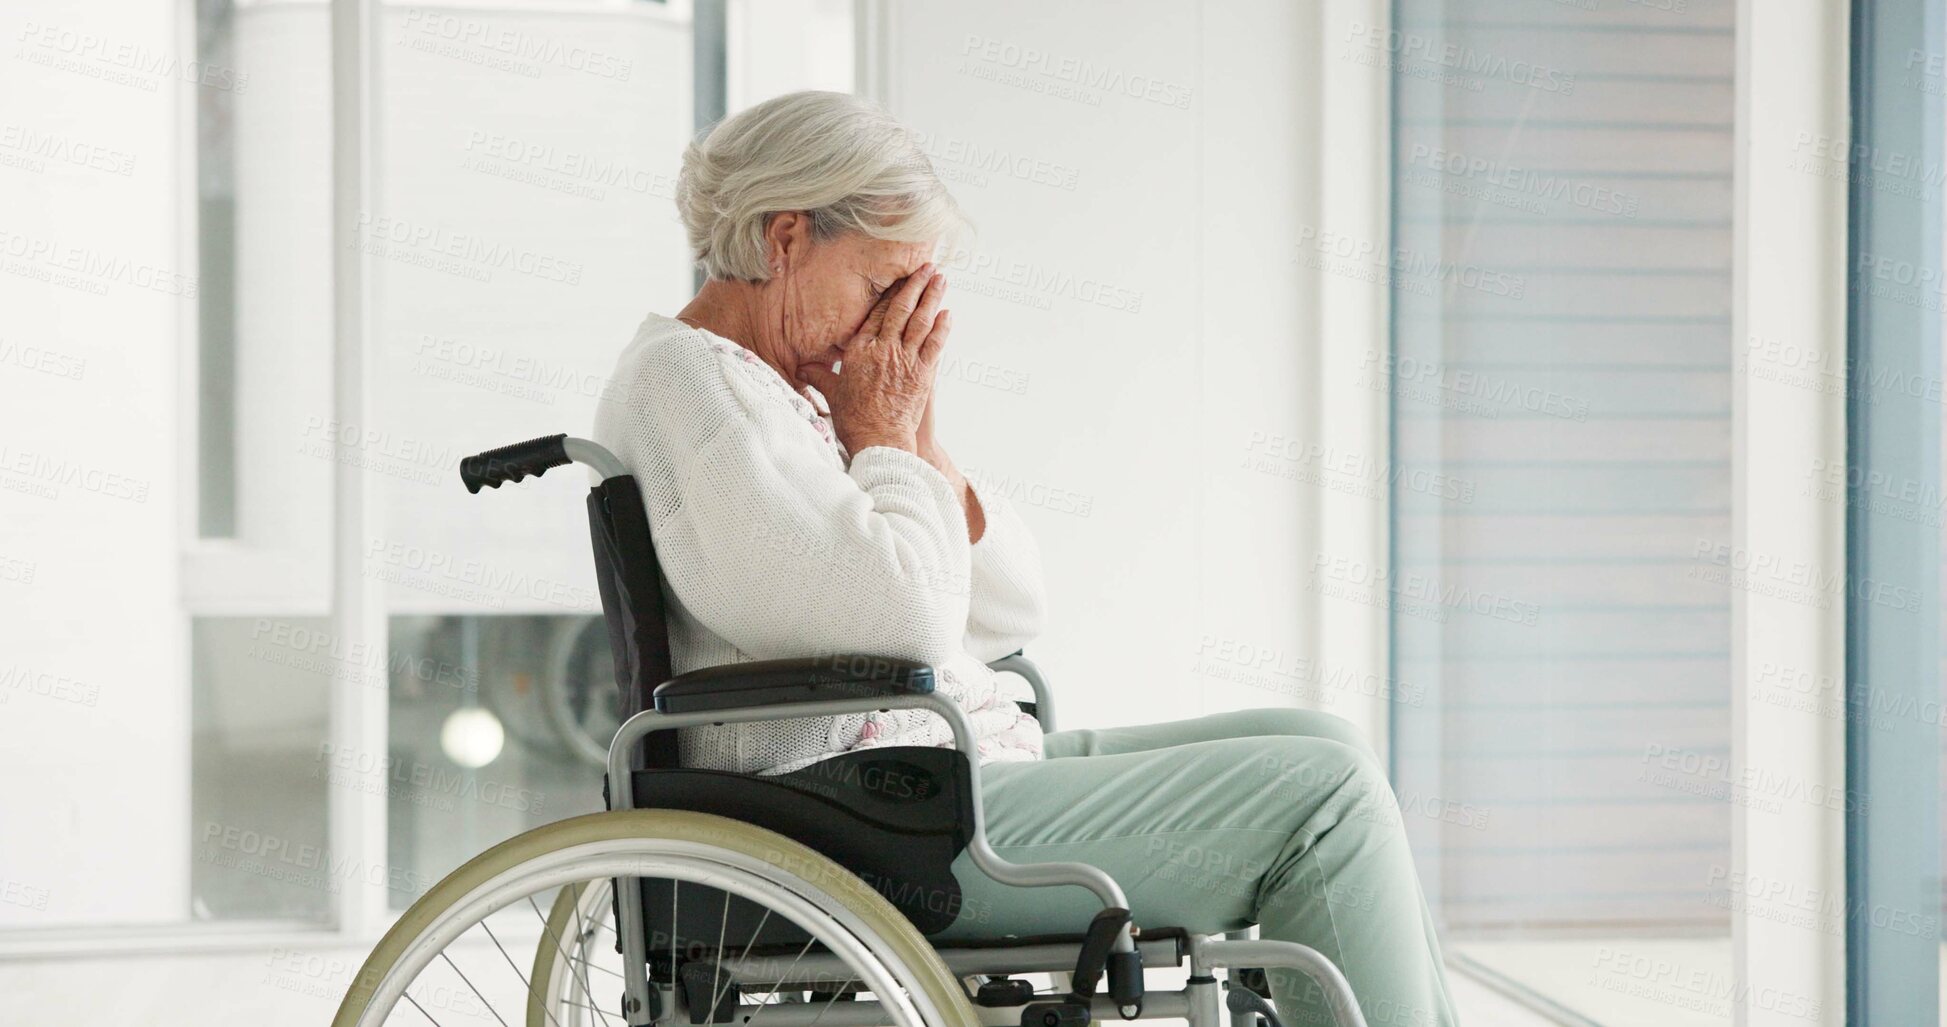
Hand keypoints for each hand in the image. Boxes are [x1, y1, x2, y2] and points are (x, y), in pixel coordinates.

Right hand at [799, 265, 951, 454]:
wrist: (878, 442)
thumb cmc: (854, 421)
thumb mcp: (832, 393)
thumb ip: (820, 374)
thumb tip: (802, 366)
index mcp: (860, 350)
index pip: (877, 314)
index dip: (890, 293)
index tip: (898, 278)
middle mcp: (883, 350)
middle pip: (901, 310)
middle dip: (915, 285)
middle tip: (926, 266)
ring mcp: (905, 360)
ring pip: (921, 321)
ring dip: (932, 297)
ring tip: (940, 279)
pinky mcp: (923, 374)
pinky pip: (935, 344)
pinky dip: (942, 327)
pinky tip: (948, 313)